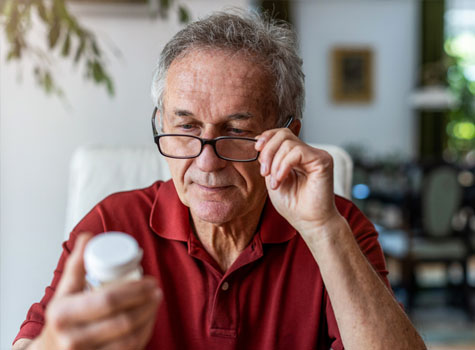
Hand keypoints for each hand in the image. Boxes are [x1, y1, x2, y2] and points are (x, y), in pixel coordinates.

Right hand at [32, 233, 161, 349]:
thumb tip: (87, 237)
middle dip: (146, 303)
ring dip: (149, 318)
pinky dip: (144, 334)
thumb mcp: (63, 292)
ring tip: (156, 302)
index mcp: (63, 315)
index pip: (107, 300)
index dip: (135, 290)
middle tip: (156, 290)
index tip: (149, 280)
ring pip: (130, 340)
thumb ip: (76, 265)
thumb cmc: (61, 320)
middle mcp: (73, 339)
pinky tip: (149, 320)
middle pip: (123, 321)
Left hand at [256, 128, 341, 235]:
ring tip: (275, 182)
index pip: (281, 134)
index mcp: (296, 155)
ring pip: (288, 143)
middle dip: (268, 151)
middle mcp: (308, 152)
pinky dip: (284, 165)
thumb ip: (269, 160)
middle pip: (283, 134)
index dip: (267, 137)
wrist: (309, 222)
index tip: (256, 150)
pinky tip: (281, 179)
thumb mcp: (273, 178)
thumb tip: (259, 142)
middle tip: (264, 172)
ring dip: (275, 163)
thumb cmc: (294, 205)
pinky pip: (297, 152)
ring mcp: (316, 155)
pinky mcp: (323, 160)